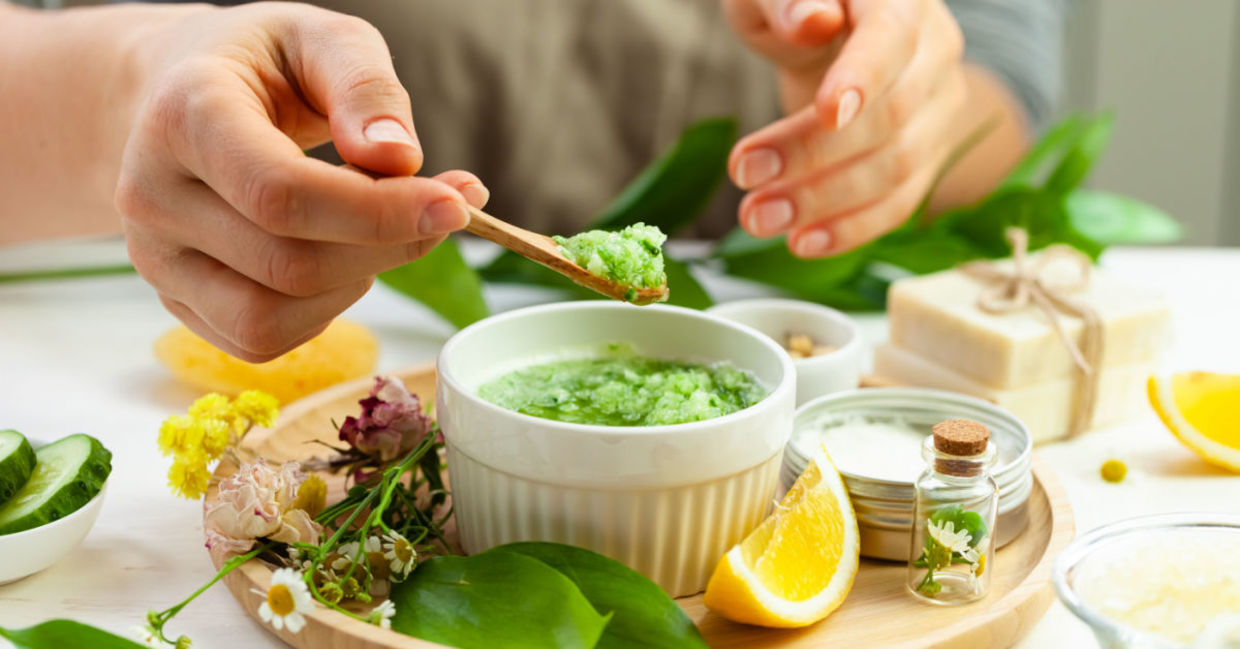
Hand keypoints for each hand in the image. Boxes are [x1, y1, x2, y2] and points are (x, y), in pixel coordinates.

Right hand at [115, 3, 488, 360]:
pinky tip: (338, 259)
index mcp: (184, 115)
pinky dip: (323, 309)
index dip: (379, 212)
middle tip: (439, 209)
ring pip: (272, 317)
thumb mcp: (322, 40)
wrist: (178, 94)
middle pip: (289, 265)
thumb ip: (364, 87)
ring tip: (375, 229)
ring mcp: (155, 256)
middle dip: (386, 247)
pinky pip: (261, 338)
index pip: (283, 194)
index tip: (455, 205)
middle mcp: (152, 193)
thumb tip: (398, 160)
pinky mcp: (175, 298)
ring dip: (355, 283)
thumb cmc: (262, 66)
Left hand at [722, 0, 966, 257]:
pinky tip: (802, 242)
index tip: (825, 112)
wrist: (834, 26)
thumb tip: (811, 20)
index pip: (891, 37)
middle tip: (744, 173)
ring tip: (757, 217)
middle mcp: (935, 48)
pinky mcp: (928, 153)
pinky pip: (900, 201)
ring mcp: (938, 105)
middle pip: (891, 113)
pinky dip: (851, 228)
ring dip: (824, 201)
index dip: (862, 77)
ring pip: (898, 166)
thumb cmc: (792, 2)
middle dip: (813, 153)